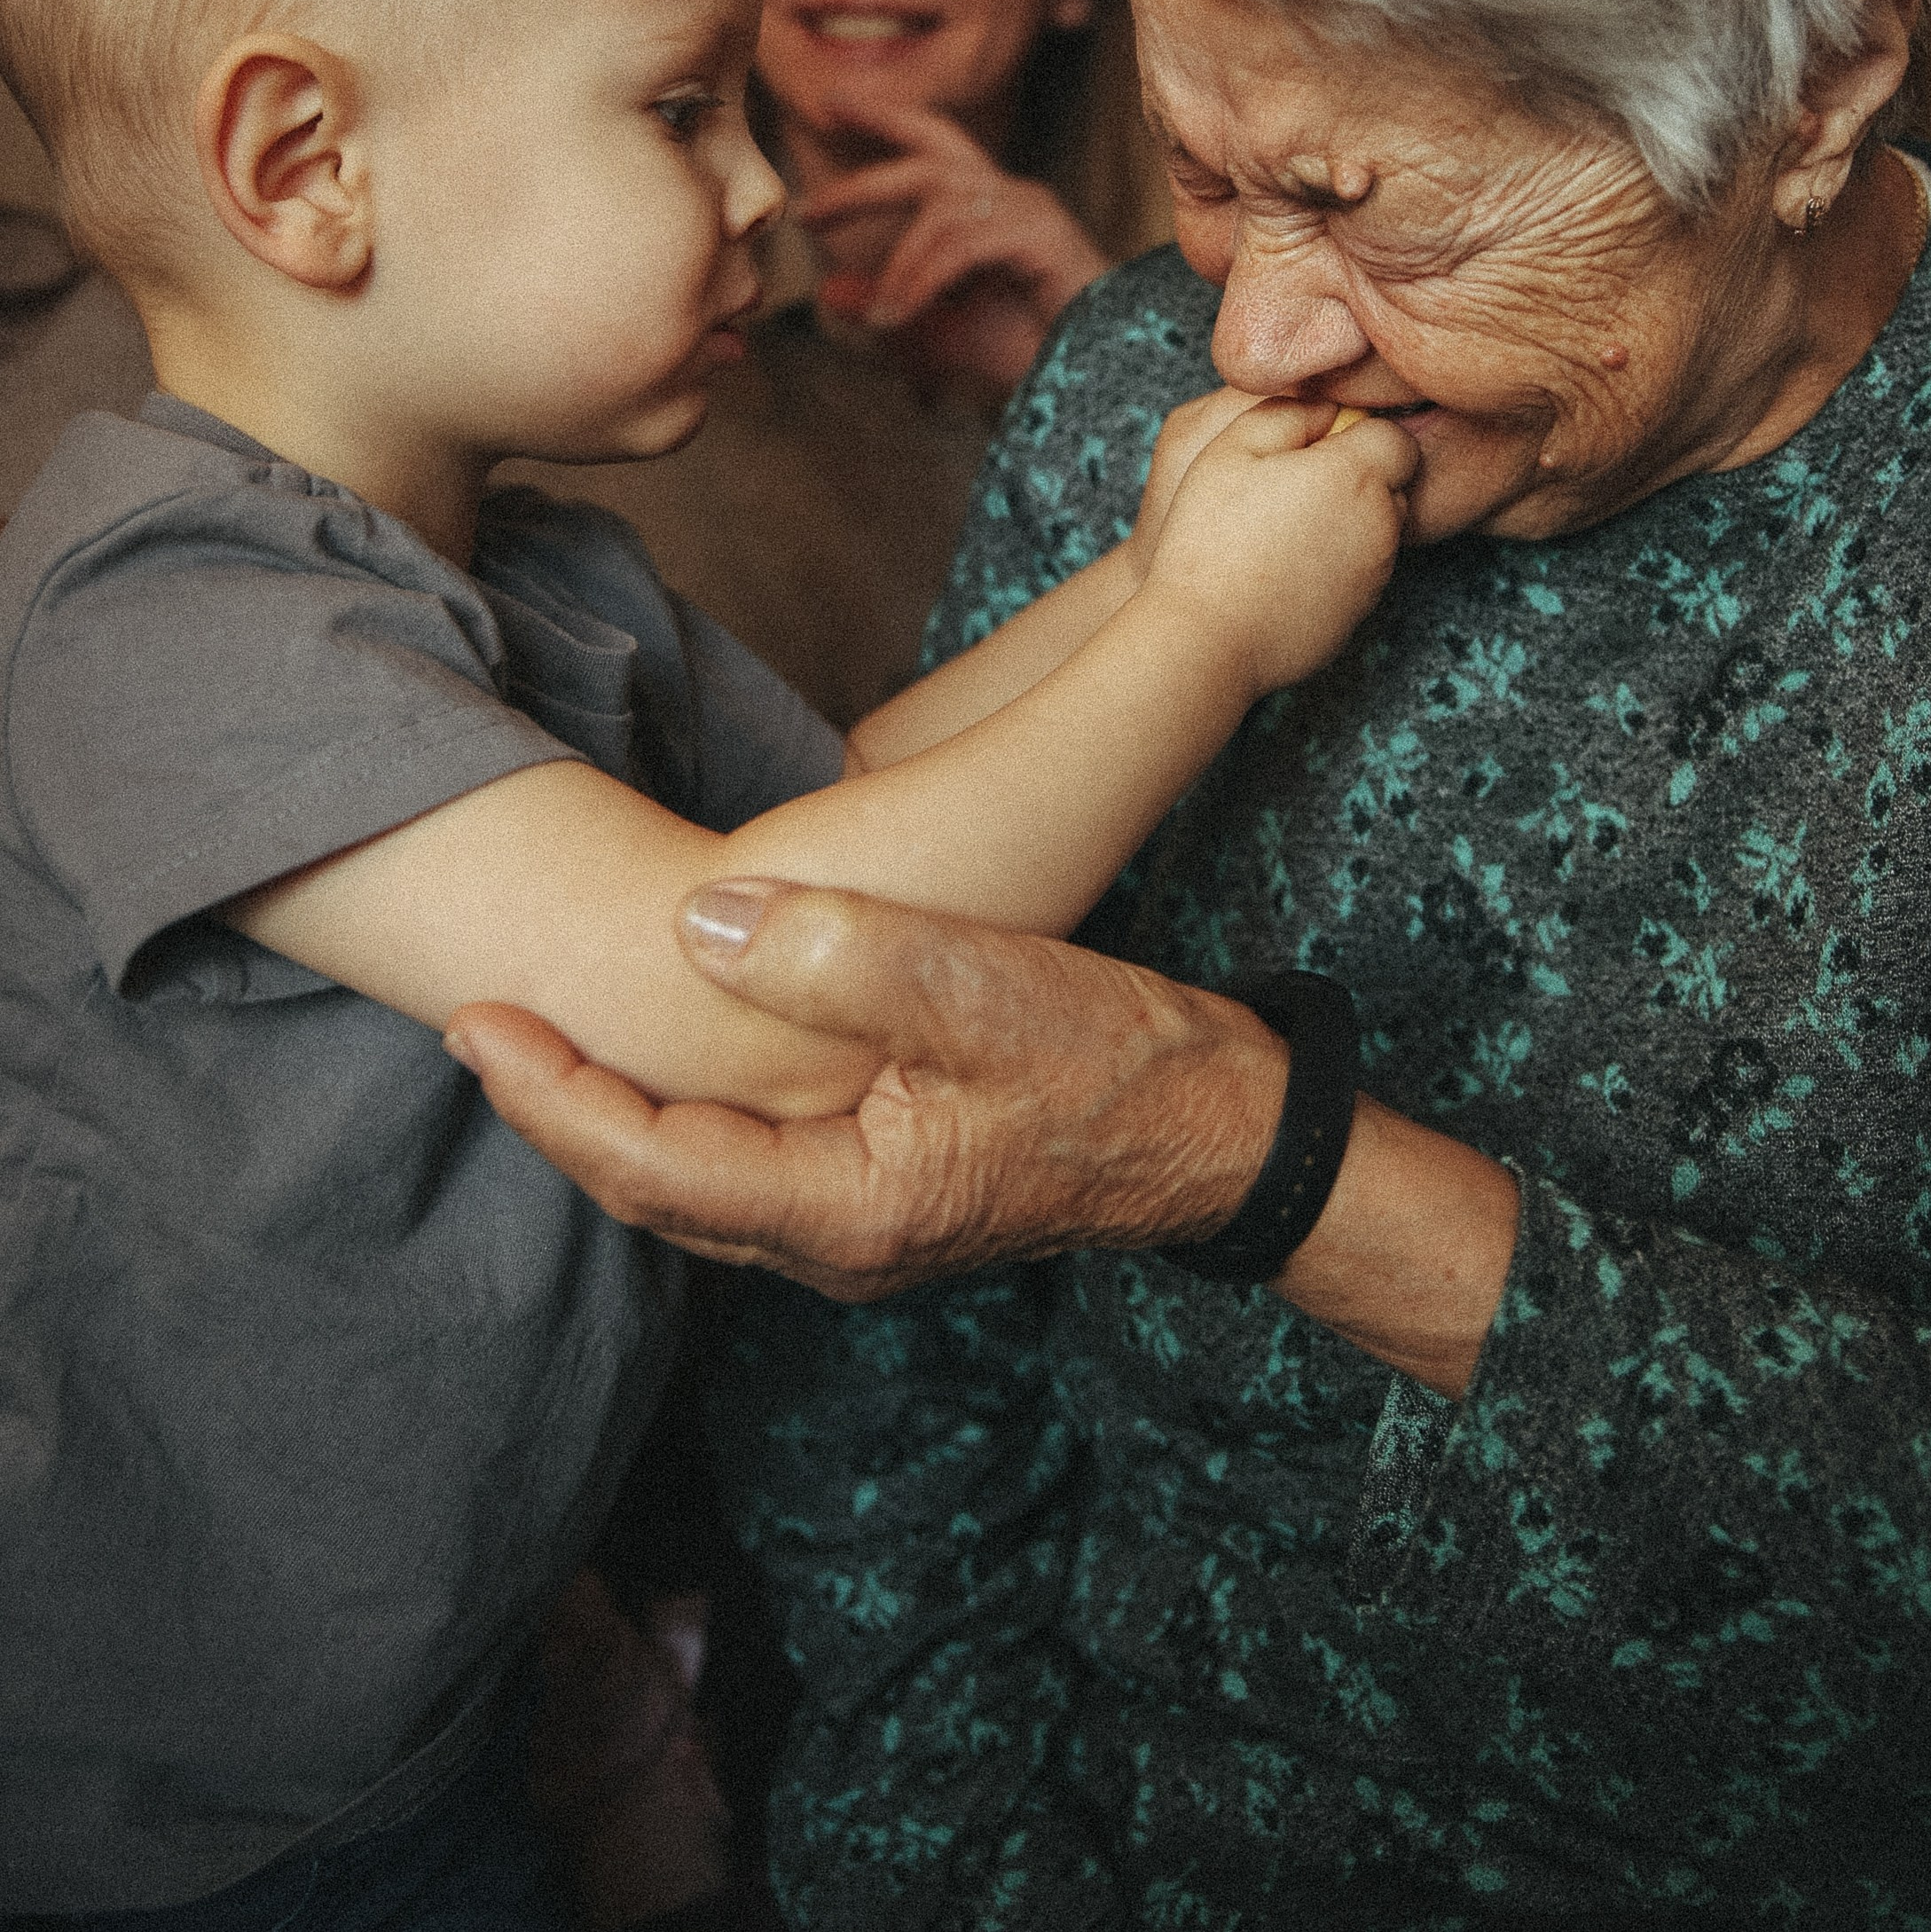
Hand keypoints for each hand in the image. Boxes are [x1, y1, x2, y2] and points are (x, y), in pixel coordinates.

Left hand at [447, 885, 1287, 1297]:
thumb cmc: (1119, 1062)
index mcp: (847, 1209)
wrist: (1222, 1130)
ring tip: (541, 1036)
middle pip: (654, 1188)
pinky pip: (745, 1168)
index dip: (551, 1098)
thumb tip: (698, 921)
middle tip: (475, 1022)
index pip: (651, 1167)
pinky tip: (664, 1056)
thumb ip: (841, 954)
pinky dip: (680, 1113)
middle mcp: (838, 1242)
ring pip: (695, 1182)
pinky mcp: (884, 1193)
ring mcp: (861, 1227)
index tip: (476, 1025)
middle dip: (556, 1109)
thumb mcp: (984, 989)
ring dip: (610, 1116)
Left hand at [799, 104, 1108, 396]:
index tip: (830, 105)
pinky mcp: (1040, 235)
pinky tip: (901, 316)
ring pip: (941, 210)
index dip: (885, 118)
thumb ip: (890, 304)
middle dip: (866, 174)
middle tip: (811, 205)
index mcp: (991, 206)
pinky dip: (923, 281)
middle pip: (929, 156)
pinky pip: (962, 244)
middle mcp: (1011, 195)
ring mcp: (1029, 210)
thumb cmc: (1037, 350)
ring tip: (882, 317)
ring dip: (900, 265)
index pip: (933, 143)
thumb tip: (829, 292)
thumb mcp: (942, 327)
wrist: (1101, 378)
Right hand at [1139, 397, 1418, 699]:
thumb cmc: (1211, 538)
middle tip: (1295, 484)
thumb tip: (1325, 406)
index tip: (1317, 445)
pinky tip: (1285, 568)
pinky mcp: (1361, 613)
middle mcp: (1381, 524)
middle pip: (1394, 483)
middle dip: (1358, 475)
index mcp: (1356, 475)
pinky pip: (1362, 571)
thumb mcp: (1232, 448)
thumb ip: (1288, 412)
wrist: (1208, 637)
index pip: (1396, 436)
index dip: (1359, 432)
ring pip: (1379, 529)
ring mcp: (1376, 575)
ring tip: (1284, 529)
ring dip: (1348, 519)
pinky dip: (1336, 562)